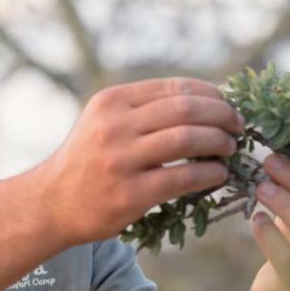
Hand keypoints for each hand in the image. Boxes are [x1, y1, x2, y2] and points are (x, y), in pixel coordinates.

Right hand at [38, 78, 243, 245]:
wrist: (51, 202)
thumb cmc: (87, 160)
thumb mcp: (104, 121)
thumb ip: (143, 108)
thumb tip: (206, 100)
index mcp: (112, 101)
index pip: (176, 88)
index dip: (211, 95)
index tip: (228, 106)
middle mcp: (115, 125)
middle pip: (187, 109)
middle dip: (222, 116)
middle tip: (238, 127)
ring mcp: (121, 160)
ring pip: (188, 139)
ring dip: (219, 142)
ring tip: (229, 149)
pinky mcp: (129, 194)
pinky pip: (183, 177)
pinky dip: (209, 174)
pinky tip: (218, 175)